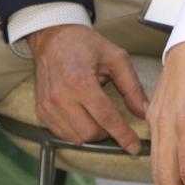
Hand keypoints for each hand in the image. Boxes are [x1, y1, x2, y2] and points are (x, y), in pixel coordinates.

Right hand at [28, 24, 148, 152]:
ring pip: (75, 138)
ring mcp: (49, 105)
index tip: (134, 147)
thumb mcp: (115, 58)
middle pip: (90, 133)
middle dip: (107, 134)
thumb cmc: (84, 44)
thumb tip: (143, 111)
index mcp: (81, 82)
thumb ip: (132, 86)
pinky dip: (76, 132)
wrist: (53, 37)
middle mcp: (61, 96)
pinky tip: (83, 118)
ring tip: (98, 117)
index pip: (106, 118)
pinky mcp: (42, 110)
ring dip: (92, 134)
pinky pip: (62, 134)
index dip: (123, 135)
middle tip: (115, 123)